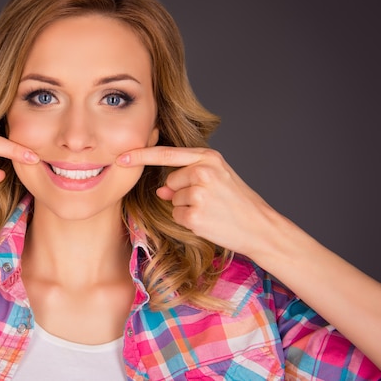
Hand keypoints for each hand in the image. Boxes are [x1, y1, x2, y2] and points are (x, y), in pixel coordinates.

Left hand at [117, 146, 279, 258]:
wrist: (260, 227)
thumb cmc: (237, 202)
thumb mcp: (217, 179)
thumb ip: (188, 177)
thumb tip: (161, 190)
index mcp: (208, 157)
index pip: (166, 154)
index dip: (141, 155)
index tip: (121, 157)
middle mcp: (203, 172)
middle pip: (170, 182)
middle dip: (181, 192)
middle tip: (209, 200)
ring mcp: (199, 194)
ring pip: (173, 200)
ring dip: (186, 207)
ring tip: (212, 210)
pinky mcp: (195, 215)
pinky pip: (177, 216)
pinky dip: (189, 221)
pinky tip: (209, 221)